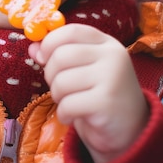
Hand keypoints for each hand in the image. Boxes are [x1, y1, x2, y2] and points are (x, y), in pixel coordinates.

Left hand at [29, 24, 148, 162]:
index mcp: (107, 43)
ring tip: (70, 103)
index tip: (43, 57)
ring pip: (61, 81)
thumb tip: (33, 47)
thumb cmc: (100, 96)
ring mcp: (112, 78)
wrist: (130, 132)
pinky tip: (74, 117)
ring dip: (58, 97)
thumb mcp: (82, 70)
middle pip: (61, 55)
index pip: (70, 31)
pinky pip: (67, 104)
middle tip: (60, 88)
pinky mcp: (106, 103)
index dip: (50, 42)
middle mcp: (113, 56)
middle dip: (51, 74)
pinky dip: (64, 114)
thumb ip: (59, 54)